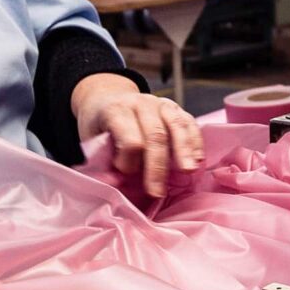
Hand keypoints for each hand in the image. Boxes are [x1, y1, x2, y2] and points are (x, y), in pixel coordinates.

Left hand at [78, 81, 202, 198]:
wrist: (107, 97)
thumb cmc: (101, 126)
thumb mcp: (92, 139)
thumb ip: (104, 159)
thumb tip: (119, 184)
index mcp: (116, 110)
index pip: (130, 139)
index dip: (129, 161)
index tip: (124, 174)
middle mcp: (140, 103)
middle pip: (155, 135)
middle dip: (158, 167)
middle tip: (157, 192)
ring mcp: (161, 103)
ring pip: (176, 126)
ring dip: (184, 151)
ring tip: (188, 171)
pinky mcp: (176, 108)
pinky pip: (189, 123)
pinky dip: (195, 141)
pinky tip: (198, 159)